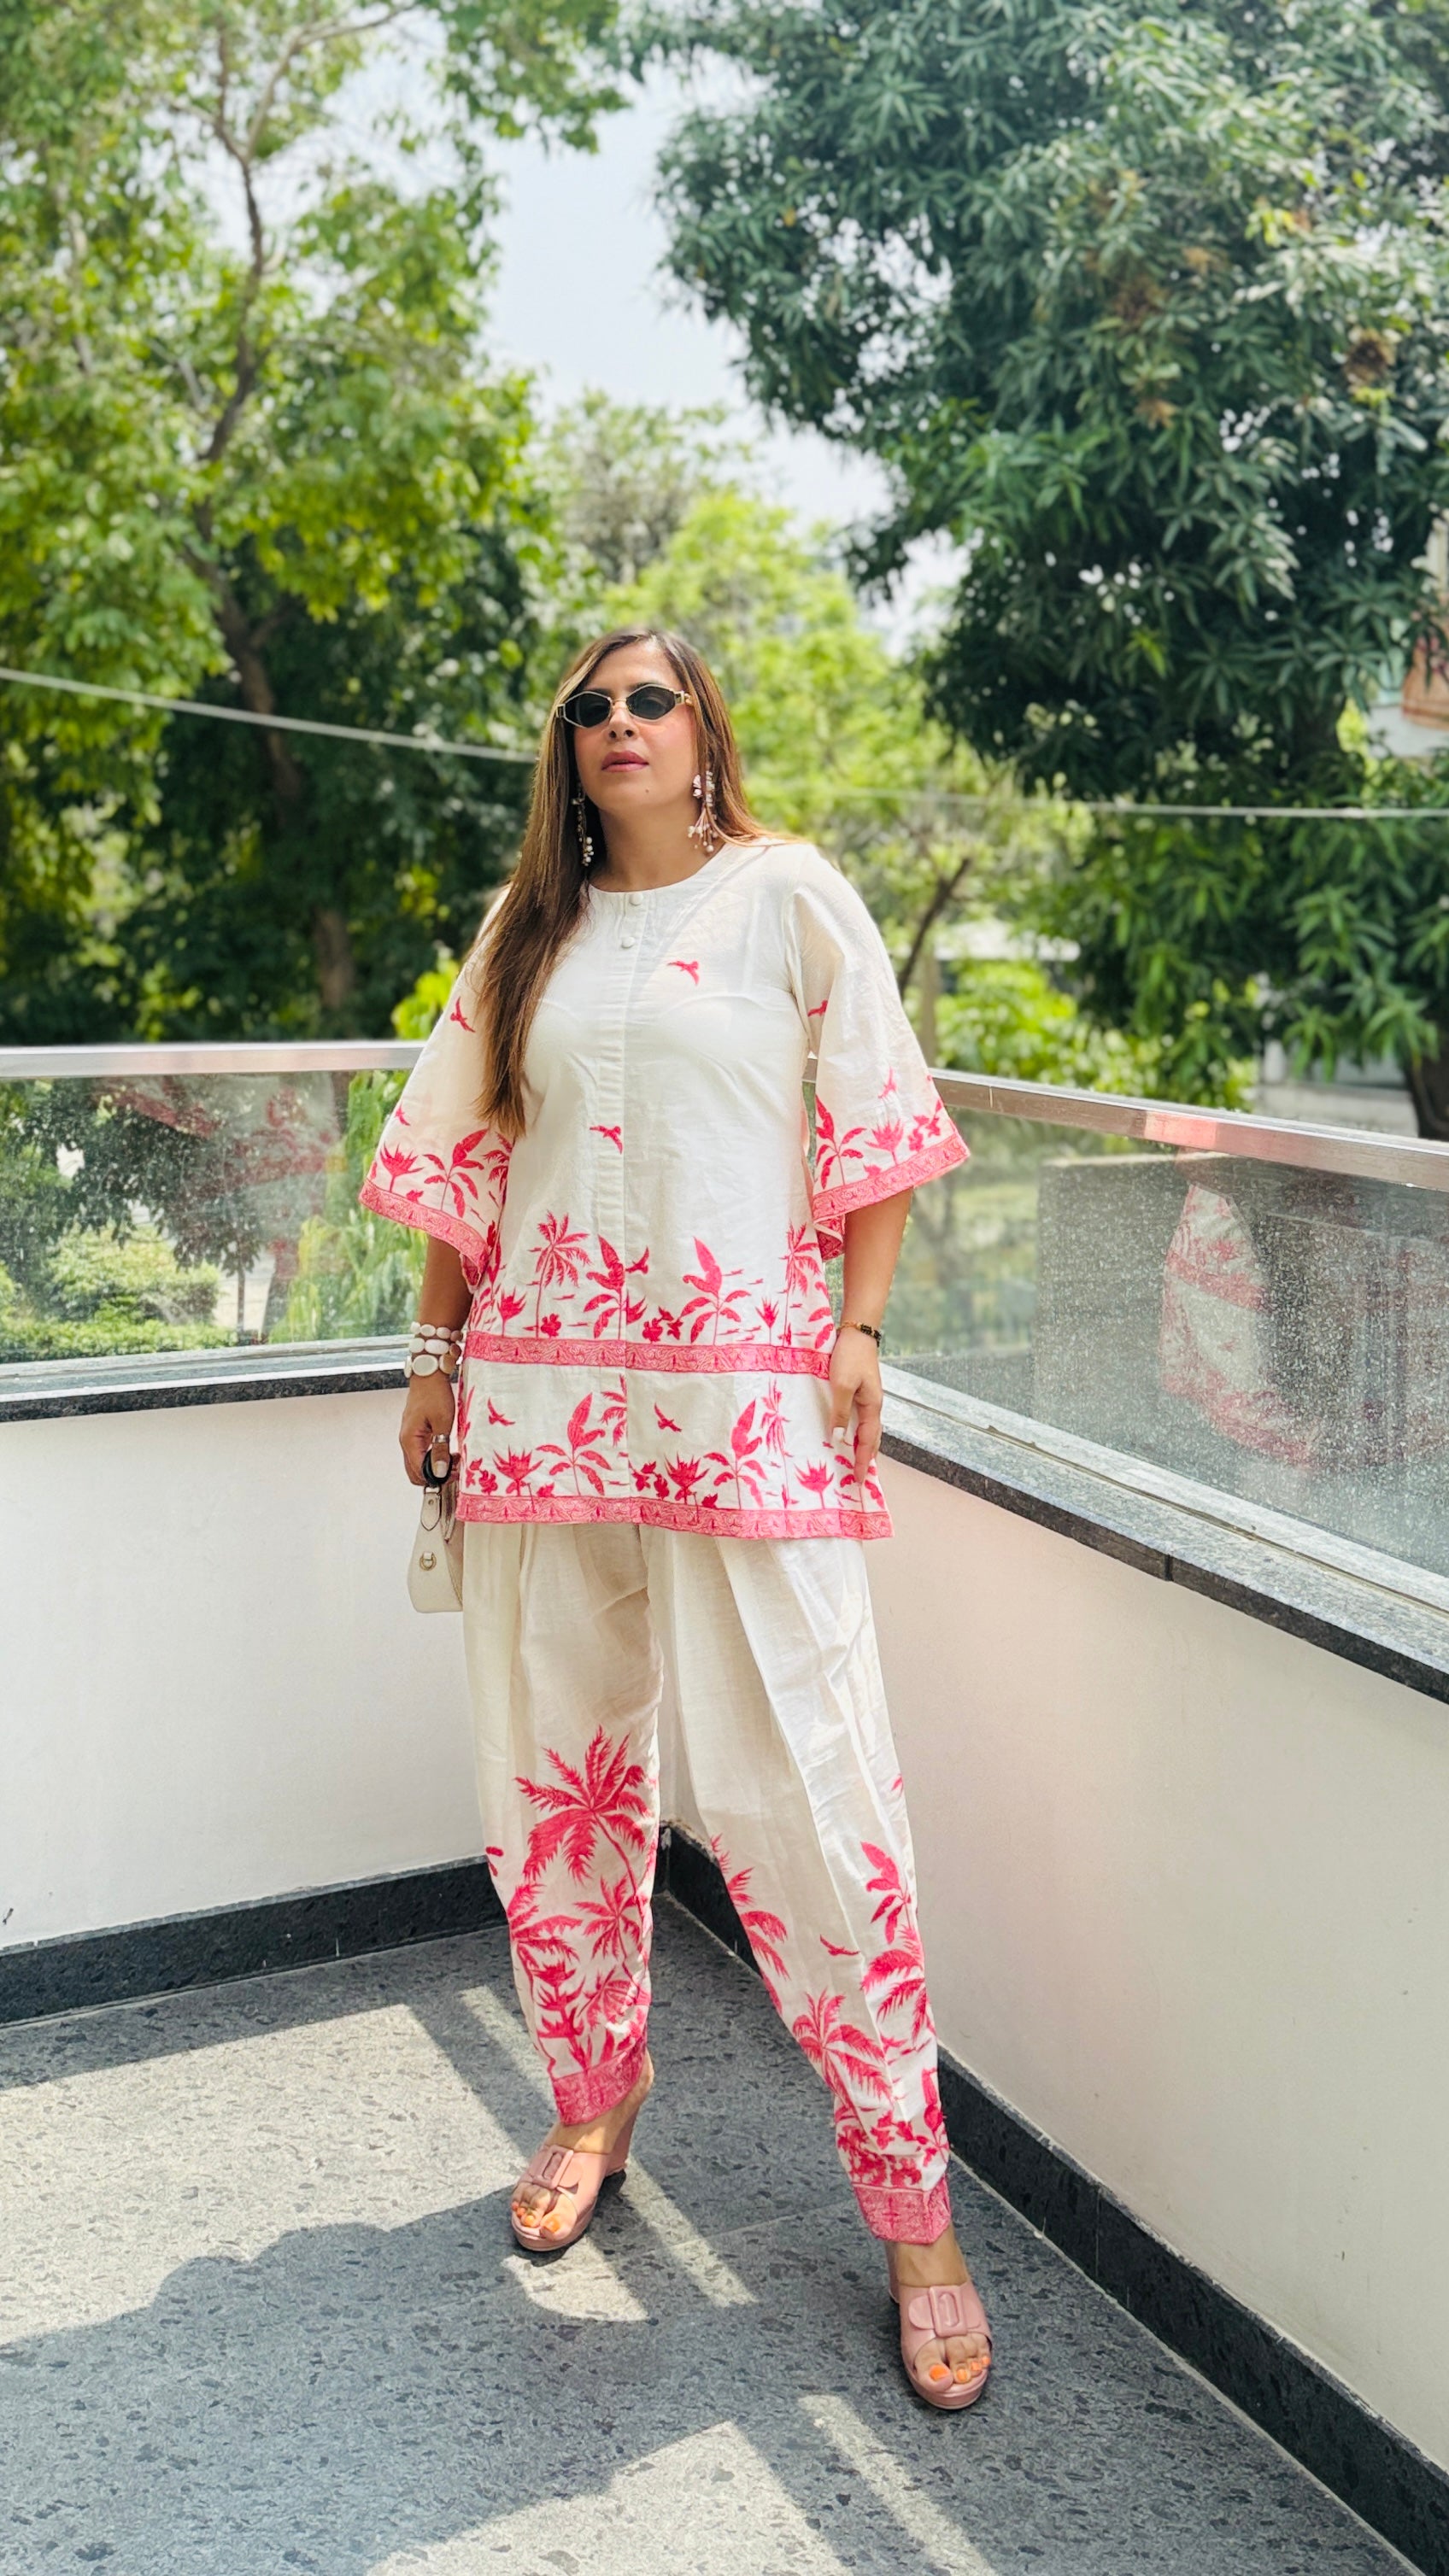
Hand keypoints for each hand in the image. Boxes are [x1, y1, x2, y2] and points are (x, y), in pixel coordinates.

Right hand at [400, 1372, 455, 1485]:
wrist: (429, 1374)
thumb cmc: (435, 1394)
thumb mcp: (443, 1423)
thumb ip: (440, 1449)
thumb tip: (440, 1471)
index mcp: (409, 1440)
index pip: (418, 1471)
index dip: (436, 1478)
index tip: (454, 1474)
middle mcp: (406, 1441)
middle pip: (415, 1472)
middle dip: (435, 1475)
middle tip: (455, 1469)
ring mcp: (409, 1437)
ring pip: (418, 1463)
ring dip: (434, 1466)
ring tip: (454, 1459)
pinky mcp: (415, 1432)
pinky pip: (420, 1452)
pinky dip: (432, 1457)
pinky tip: (448, 1451)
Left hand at [828, 1327, 882, 1484]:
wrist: (857, 1332)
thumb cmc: (849, 1357)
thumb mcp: (842, 1385)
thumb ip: (840, 1412)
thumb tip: (838, 1438)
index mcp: (872, 1406)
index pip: (869, 1441)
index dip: (863, 1461)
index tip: (859, 1480)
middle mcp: (873, 1405)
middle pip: (872, 1439)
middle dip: (866, 1459)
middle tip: (859, 1478)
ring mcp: (868, 1398)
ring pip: (867, 1429)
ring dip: (863, 1447)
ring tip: (855, 1462)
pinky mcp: (860, 1391)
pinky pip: (860, 1418)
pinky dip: (856, 1432)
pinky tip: (847, 1435)